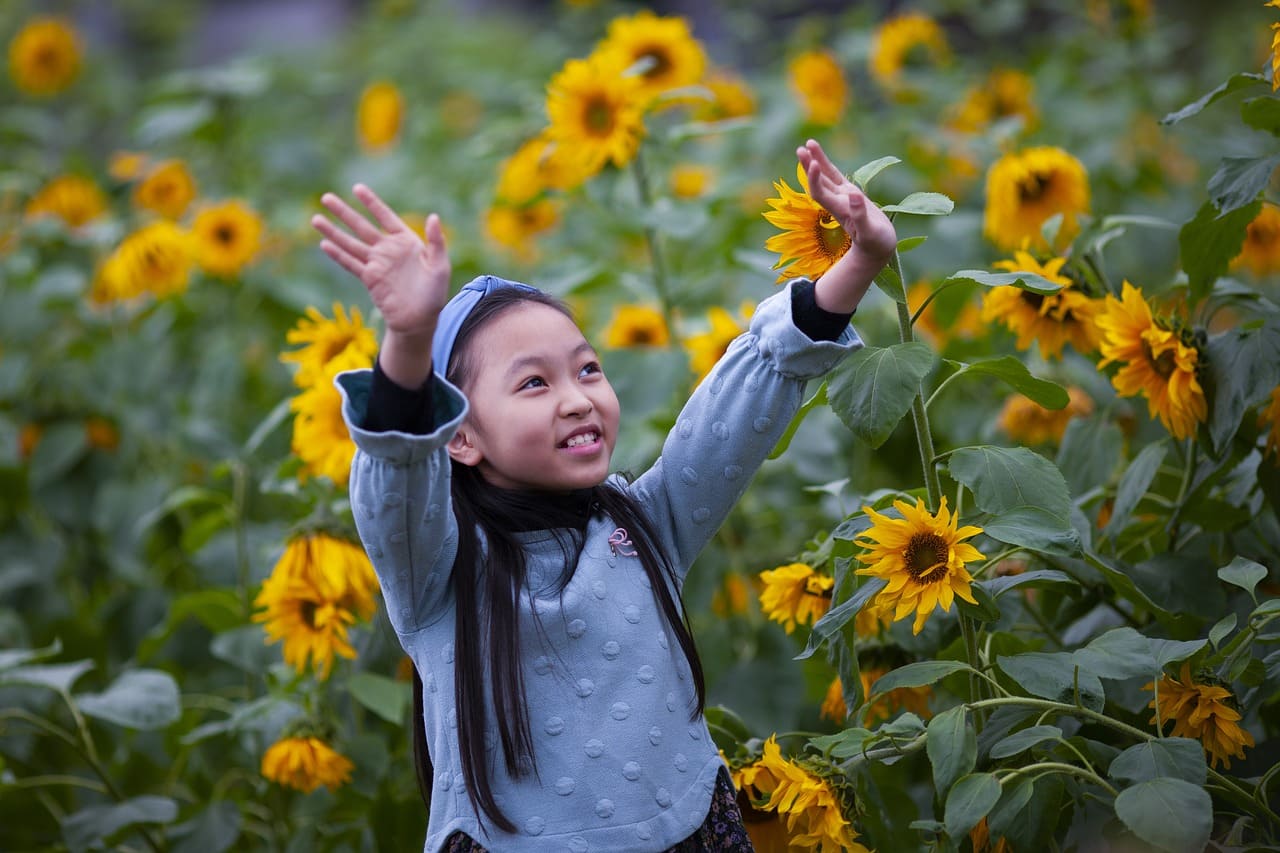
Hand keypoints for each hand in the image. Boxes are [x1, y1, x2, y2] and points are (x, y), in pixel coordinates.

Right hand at [311, 185, 449, 342]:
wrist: (419, 320)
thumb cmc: (434, 294)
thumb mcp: (440, 266)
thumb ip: (436, 242)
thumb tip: (434, 216)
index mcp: (406, 242)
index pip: (385, 217)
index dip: (371, 203)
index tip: (357, 188)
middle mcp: (388, 250)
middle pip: (362, 227)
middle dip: (344, 212)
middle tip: (326, 197)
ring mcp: (377, 264)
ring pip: (351, 243)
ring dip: (333, 232)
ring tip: (315, 219)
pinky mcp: (369, 279)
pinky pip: (351, 264)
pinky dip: (338, 255)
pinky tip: (325, 244)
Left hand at [795, 139, 898, 313]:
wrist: (877, 250)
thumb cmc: (876, 244)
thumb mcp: (870, 232)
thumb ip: (860, 215)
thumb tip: (853, 195)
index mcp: (840, 210)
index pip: (820, 193)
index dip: (814, 179)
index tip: (812, 163)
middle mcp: (837, 202)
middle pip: (818, 182)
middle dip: (809, 166)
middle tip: (800, 149)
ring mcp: (843, 198)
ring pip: (826, 177)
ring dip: (816, 161)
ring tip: (808, 144)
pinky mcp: (850, 195)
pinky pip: (836, 178)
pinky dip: (828, 167)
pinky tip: (819, 157)